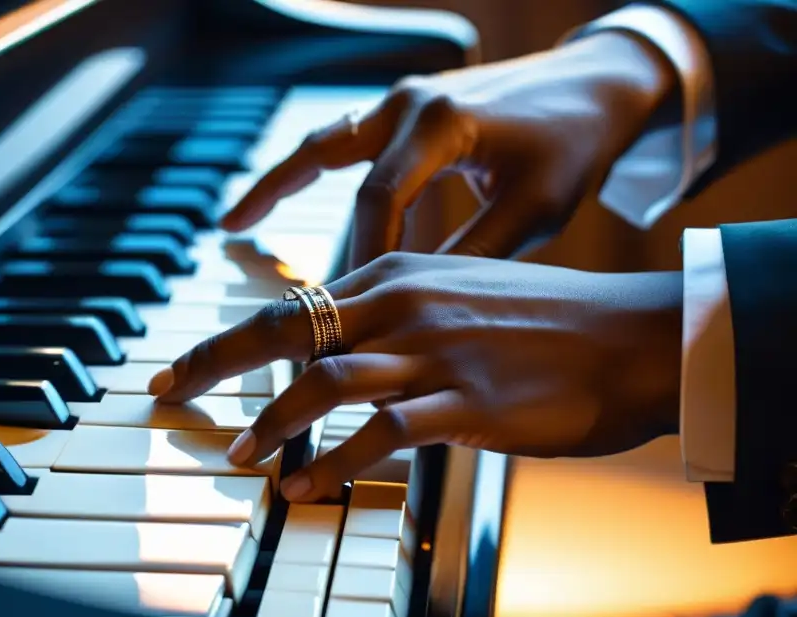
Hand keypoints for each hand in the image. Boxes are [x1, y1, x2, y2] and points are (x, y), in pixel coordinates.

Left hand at [148, 253, 683, 501]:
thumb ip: (398, 314)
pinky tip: (306, 486)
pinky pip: (382, 435)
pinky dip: (334, 463)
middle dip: (216, 363)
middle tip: (169, 392)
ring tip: (238, 456)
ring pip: (325, 382)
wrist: (631, 337)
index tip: (185, 366)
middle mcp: (405, 305)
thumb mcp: (460, 293)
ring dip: (271, 422)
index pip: (293, 303)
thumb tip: (343, 349)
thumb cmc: (547, 320)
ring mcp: (434, 353)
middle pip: (288, 330)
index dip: (229, 339)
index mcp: (398, 275)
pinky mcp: (467, 404)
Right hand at [221, 32, 674, 268]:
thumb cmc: (573, 144)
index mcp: (441, 123)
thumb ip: (472, 257)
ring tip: (234, 220)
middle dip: (277, 202)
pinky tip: (285, 195)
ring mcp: (403, 102)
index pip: (379, 200)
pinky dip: (309, 170)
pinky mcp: (407, 111)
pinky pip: (344, 141)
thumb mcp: (533, 210)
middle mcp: (410, 104)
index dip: (362, 260)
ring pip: (324, 142)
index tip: (352, 309)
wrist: (598, 84)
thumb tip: (419, 317)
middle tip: (232, 239)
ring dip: (278, 179)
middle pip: (324, 156)